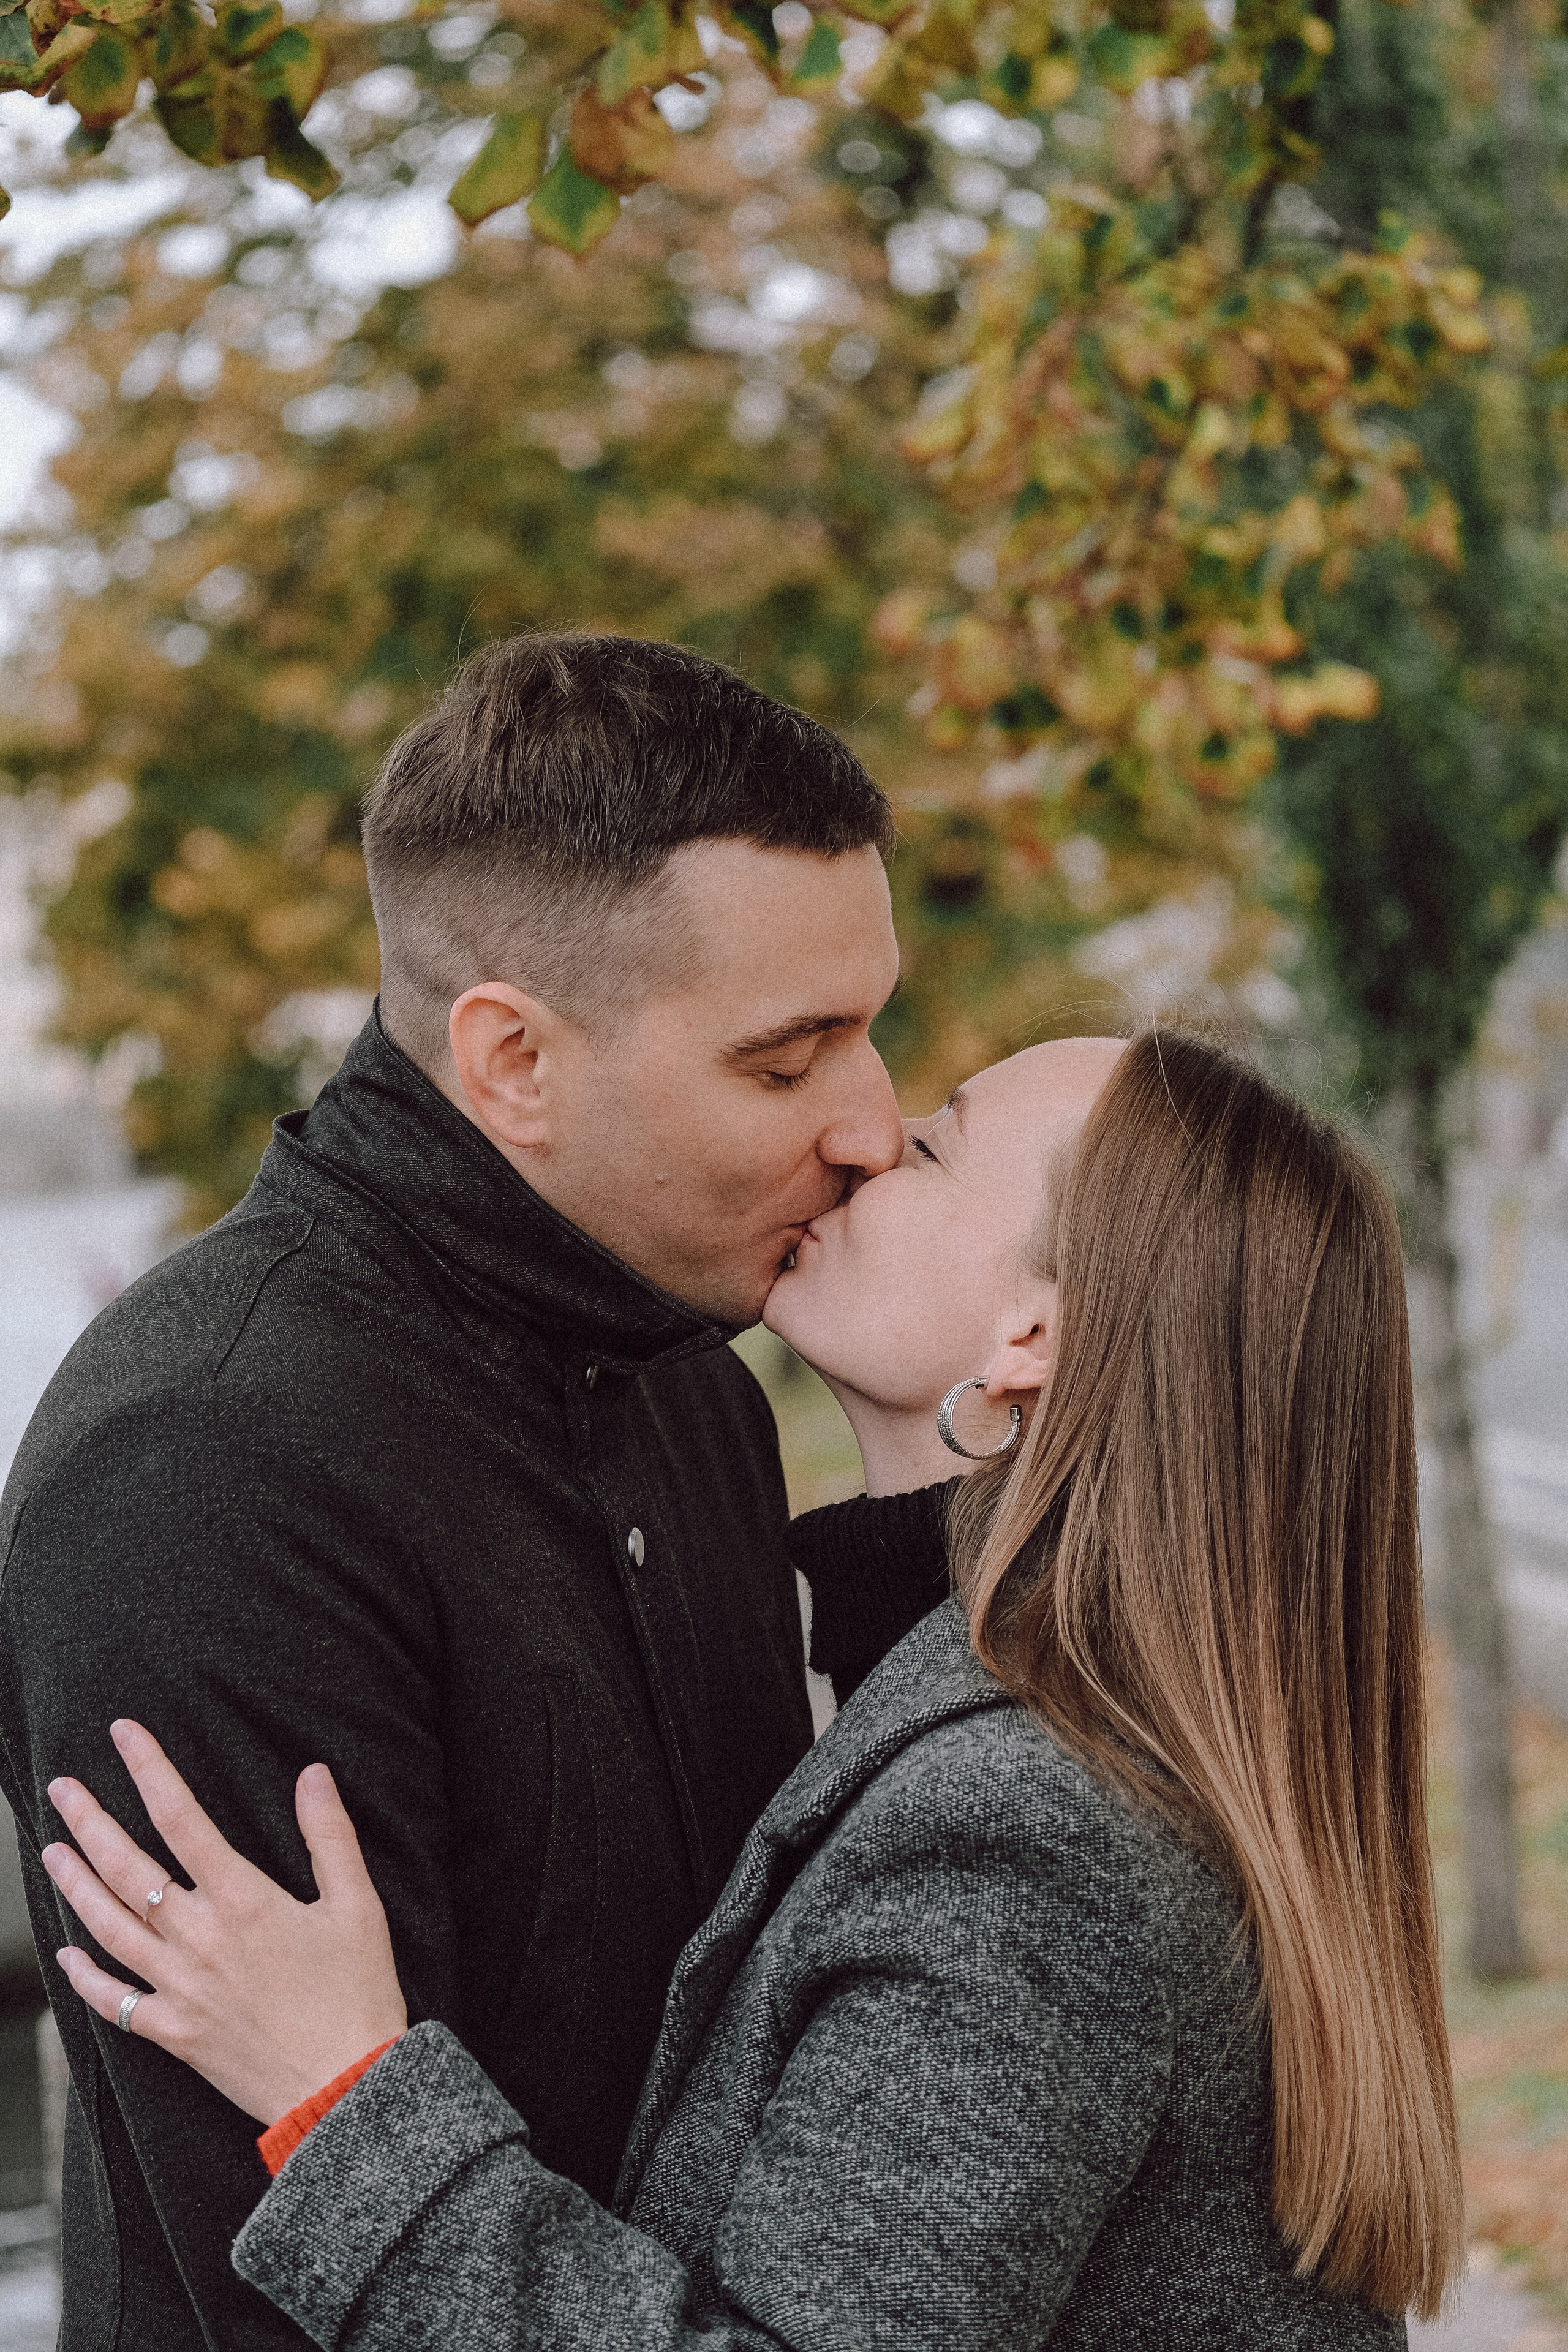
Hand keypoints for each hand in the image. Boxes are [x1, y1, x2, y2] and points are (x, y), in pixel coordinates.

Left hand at [43, 1721, 406, 2126]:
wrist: (346, 2087)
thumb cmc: (358, 1994)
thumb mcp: (357, 1905)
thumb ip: (330, 1835)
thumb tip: (312, 1772)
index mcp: (244, 1901)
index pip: (183, 1818)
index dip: (150, 1769)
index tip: (123, 1733)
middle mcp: (200, 1939)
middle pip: (129, 1869)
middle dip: (91, 1821)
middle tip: (62, 1788)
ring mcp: (179, 1989)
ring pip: (109, 1928)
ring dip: (75, 1886)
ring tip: (51, 1851)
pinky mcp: (174, 2033)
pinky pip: (114, 2002)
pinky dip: (85, 1976)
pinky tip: (66, 1952)